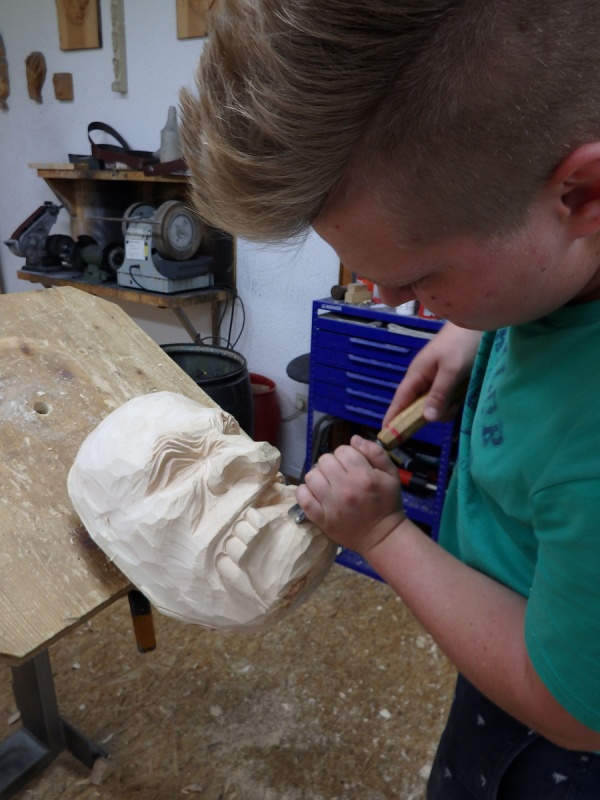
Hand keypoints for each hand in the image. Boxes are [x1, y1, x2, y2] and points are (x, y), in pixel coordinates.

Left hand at [296, 435, 404, 555]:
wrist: (382, 536)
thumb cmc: (387, 503)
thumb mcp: (391, 474)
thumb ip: (375, 452)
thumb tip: (354, 439)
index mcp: (363, 476)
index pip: (343, 450)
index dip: (347, 454)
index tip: (351, 464)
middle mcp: (345, 488)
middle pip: (325, 460)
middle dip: (332, 464)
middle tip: (340, 475)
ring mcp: (331, 504)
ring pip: (311, 476)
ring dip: (319, 477)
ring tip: (328, 484)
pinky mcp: (321, 518)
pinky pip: (303, 497)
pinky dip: (305, 491)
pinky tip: (315, 493)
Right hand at [383, 322, 480, 426]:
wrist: (479, 324)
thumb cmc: (461, 343)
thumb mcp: (451, 370)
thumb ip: (439, 394)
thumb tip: (426, 419)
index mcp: (417, 374)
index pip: (400, 400)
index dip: (392, 418)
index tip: (386, 436)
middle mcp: (423, 379)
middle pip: (419, 407)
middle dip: (433, 412)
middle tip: (451, 404)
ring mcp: (436, 380)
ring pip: (435, 405)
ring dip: (448, 405)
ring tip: (462, 391)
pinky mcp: (449, 381)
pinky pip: (447, 399)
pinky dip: (455, 399)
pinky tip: (465, 389)